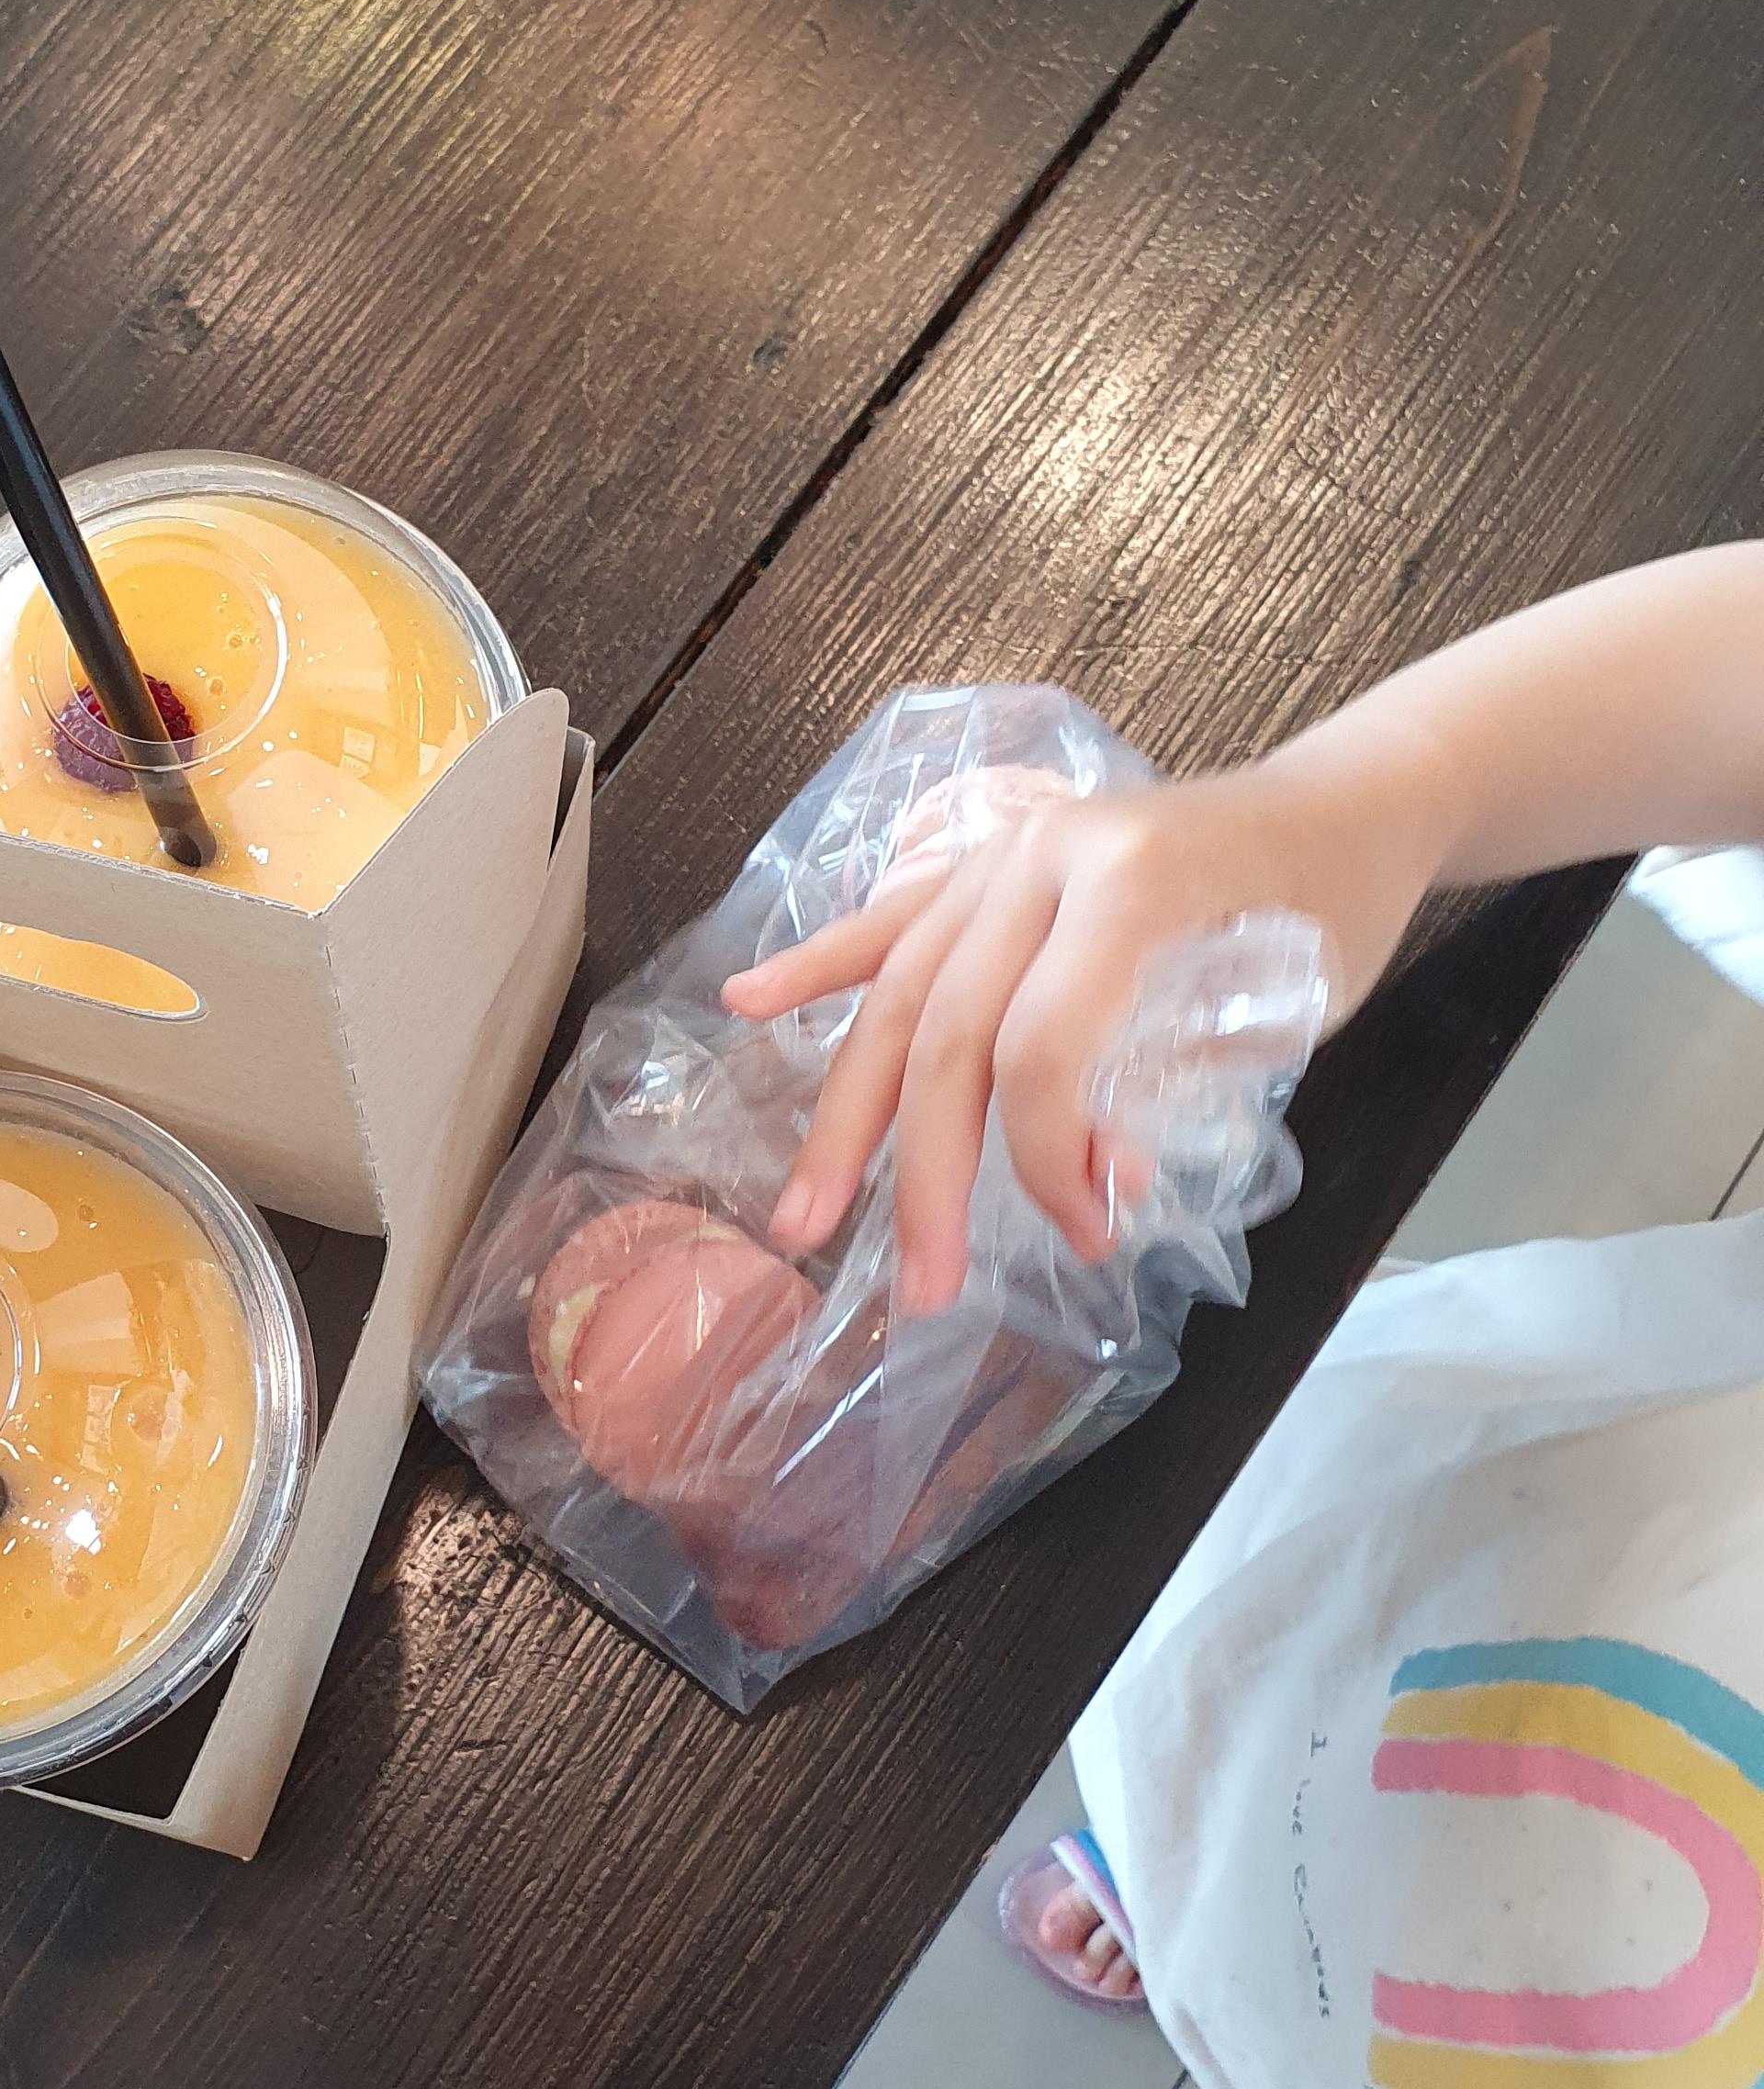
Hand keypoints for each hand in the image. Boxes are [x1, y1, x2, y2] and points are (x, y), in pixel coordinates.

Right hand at [719, 752, 1438, 1306]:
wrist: (1341, 802)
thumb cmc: (1333, 907)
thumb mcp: (1291, 1006)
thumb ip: (1176, 1083)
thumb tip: (1090, 1180)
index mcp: (1129, 883)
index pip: (1042, 1043)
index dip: (1047, 1156)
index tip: (1088, 1231)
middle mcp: (1044, 858)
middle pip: (949, 1029)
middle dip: (926, 1171)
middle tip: (918, 1286)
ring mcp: (1004, 854)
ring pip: (900, 993)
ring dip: (849, 1114)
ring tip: (803, 1212)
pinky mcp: (988, 861)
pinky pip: (891, 921)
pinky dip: (818, 963)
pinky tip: (746, 1002)